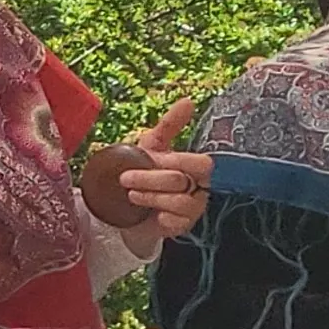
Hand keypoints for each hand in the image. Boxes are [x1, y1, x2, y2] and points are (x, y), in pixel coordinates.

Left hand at [82, 98, 211, 240]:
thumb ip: (170, 125)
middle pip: (185, 181)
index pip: (203, 164)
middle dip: (152, 179)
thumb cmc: (145, 175)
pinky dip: (159, 216)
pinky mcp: (182, 227)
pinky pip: (175, 221)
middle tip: (125, 178)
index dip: (179, 161)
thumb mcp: (153, 147)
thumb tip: (188, 101)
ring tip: (131, 194)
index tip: (152, 157)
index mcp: (195, 168)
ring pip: (179, 202)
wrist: (130, 209)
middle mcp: (200, 188)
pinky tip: (146, 213)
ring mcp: (193, 210)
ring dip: (150, 196)